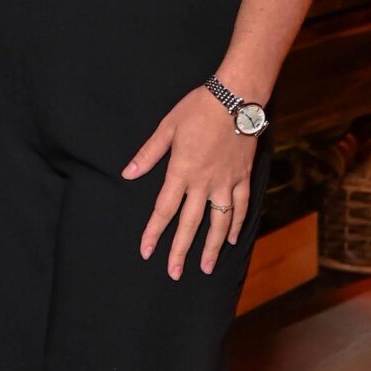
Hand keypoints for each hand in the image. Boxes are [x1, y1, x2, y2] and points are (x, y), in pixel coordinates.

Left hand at [123, 87, 256, 277]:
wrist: (236, 97)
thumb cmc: (198, 108)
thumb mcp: (167, 127)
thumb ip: (148, 154)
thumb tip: (128, 173)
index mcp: (181, 172)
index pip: (164, 210)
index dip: (154, 233)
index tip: (147, 252)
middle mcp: (204, 183)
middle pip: (190, 224)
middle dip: (180, 251)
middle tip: (174, 273)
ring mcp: (226, 182)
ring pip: (219, 222)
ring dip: (211, 247)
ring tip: (206, 267)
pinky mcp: (243, 177)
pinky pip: (240, 206)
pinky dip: (236, 224)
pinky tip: (231, 240)